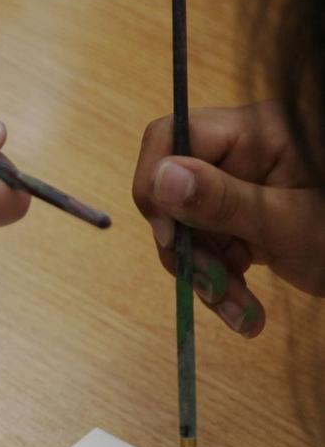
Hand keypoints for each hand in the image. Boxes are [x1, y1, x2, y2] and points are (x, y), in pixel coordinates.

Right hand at [132, 99, 324, 336]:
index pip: (172, 136)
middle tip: (214, 290)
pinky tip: (245, 311)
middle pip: (175, 189)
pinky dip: (220, 281)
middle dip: (188, 248)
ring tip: (242, 314)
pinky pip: (211, 245)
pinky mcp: (248, 216)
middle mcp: (244, 153)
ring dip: (206, 275)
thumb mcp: (290, 225)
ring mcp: (244, 186)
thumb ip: (222, 201)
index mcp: (257, 132)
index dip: (156, 182)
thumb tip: (160, 179)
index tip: (170, 236)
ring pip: (189, 226)